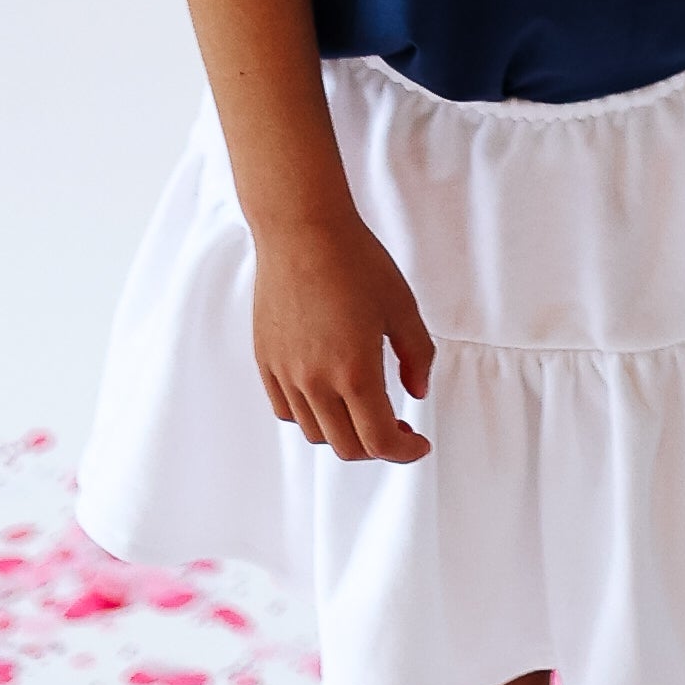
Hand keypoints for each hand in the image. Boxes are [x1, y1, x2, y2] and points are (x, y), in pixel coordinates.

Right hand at [251, 213, 435, 463]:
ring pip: (315, 433)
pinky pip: (287, 410)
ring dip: (344, 433)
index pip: (379, 441)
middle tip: (399, 428)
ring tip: (365, 409)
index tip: (419, 444)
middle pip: (346, 447)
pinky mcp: (265, 361)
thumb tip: (417, 394)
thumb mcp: (402, 308)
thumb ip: (417, 357)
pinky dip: (311, 416)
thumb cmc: (356, 263)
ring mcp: (285, 374)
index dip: (405, 452)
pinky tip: (330, 395)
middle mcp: (315, 382)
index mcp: (355, 372)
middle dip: (378, 447)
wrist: (302, 232)